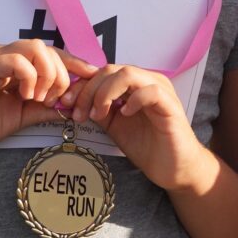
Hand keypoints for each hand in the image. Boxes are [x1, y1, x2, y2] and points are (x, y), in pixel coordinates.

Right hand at [0, 39, 96, 154]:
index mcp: (16, 64)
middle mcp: (6, 55)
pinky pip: (17, 60)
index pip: (52, 53)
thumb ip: (45, 108)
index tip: (92, 76)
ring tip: (40, 97)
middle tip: (56, 99)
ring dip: (48, 74)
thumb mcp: (21, 115)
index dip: (75, 63)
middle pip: (49, 48)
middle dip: (63, 74)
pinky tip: (26, 95)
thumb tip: (72, 106)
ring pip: (36, 48)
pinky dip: (30, 77)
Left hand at [67, 64, 207, 193]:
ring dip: (105, 93)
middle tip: (78, 113)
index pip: (102, 72)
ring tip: (98, 115)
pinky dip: (132, 100)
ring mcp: (161, 91)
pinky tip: (124, 114)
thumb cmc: (147, 146)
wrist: (172, 168)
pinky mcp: (170, 105)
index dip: (80, 85)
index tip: (65, 104)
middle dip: (88, 90)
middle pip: (110, 70)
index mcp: (133, 84)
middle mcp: (147, 81)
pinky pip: (150, 91)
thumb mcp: (113, 126)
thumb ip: (97, 109)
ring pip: (127, 74)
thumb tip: (72, 100)